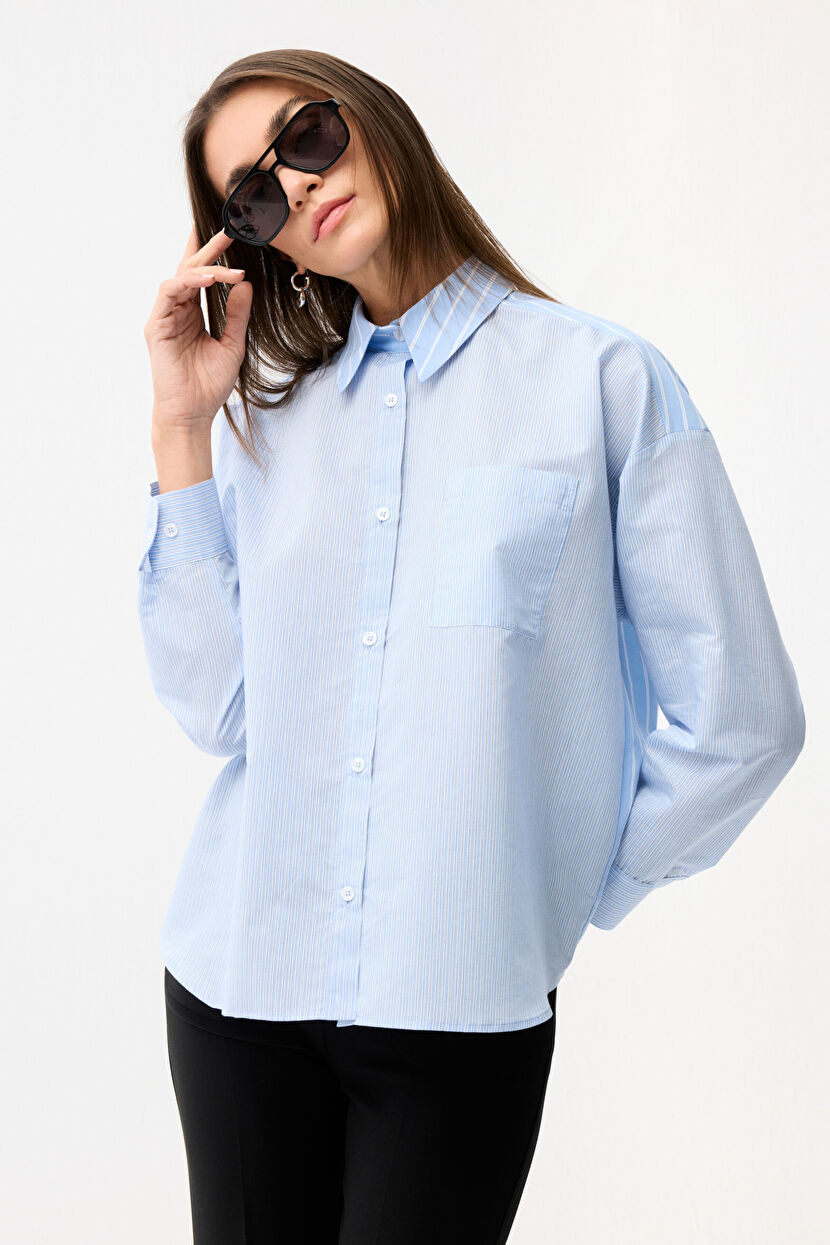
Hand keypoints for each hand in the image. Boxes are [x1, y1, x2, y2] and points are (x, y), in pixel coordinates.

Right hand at [144, 225, 252, 437]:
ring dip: (205, 267)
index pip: (201, 275)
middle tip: (230, 230)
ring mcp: (164, 316)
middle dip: (209, 248)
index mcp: (192, 313)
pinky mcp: (155, 325)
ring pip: (180, 277)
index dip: (211, 253)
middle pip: (190, 269)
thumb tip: (246, 284)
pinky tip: (210, 279)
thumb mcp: (233, 344)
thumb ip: (238, 314)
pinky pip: (170, 292)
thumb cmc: (209, 384)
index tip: (229, 233)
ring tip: (230, 266)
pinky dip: (190, 282)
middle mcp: (176, 310)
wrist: (193, 413)